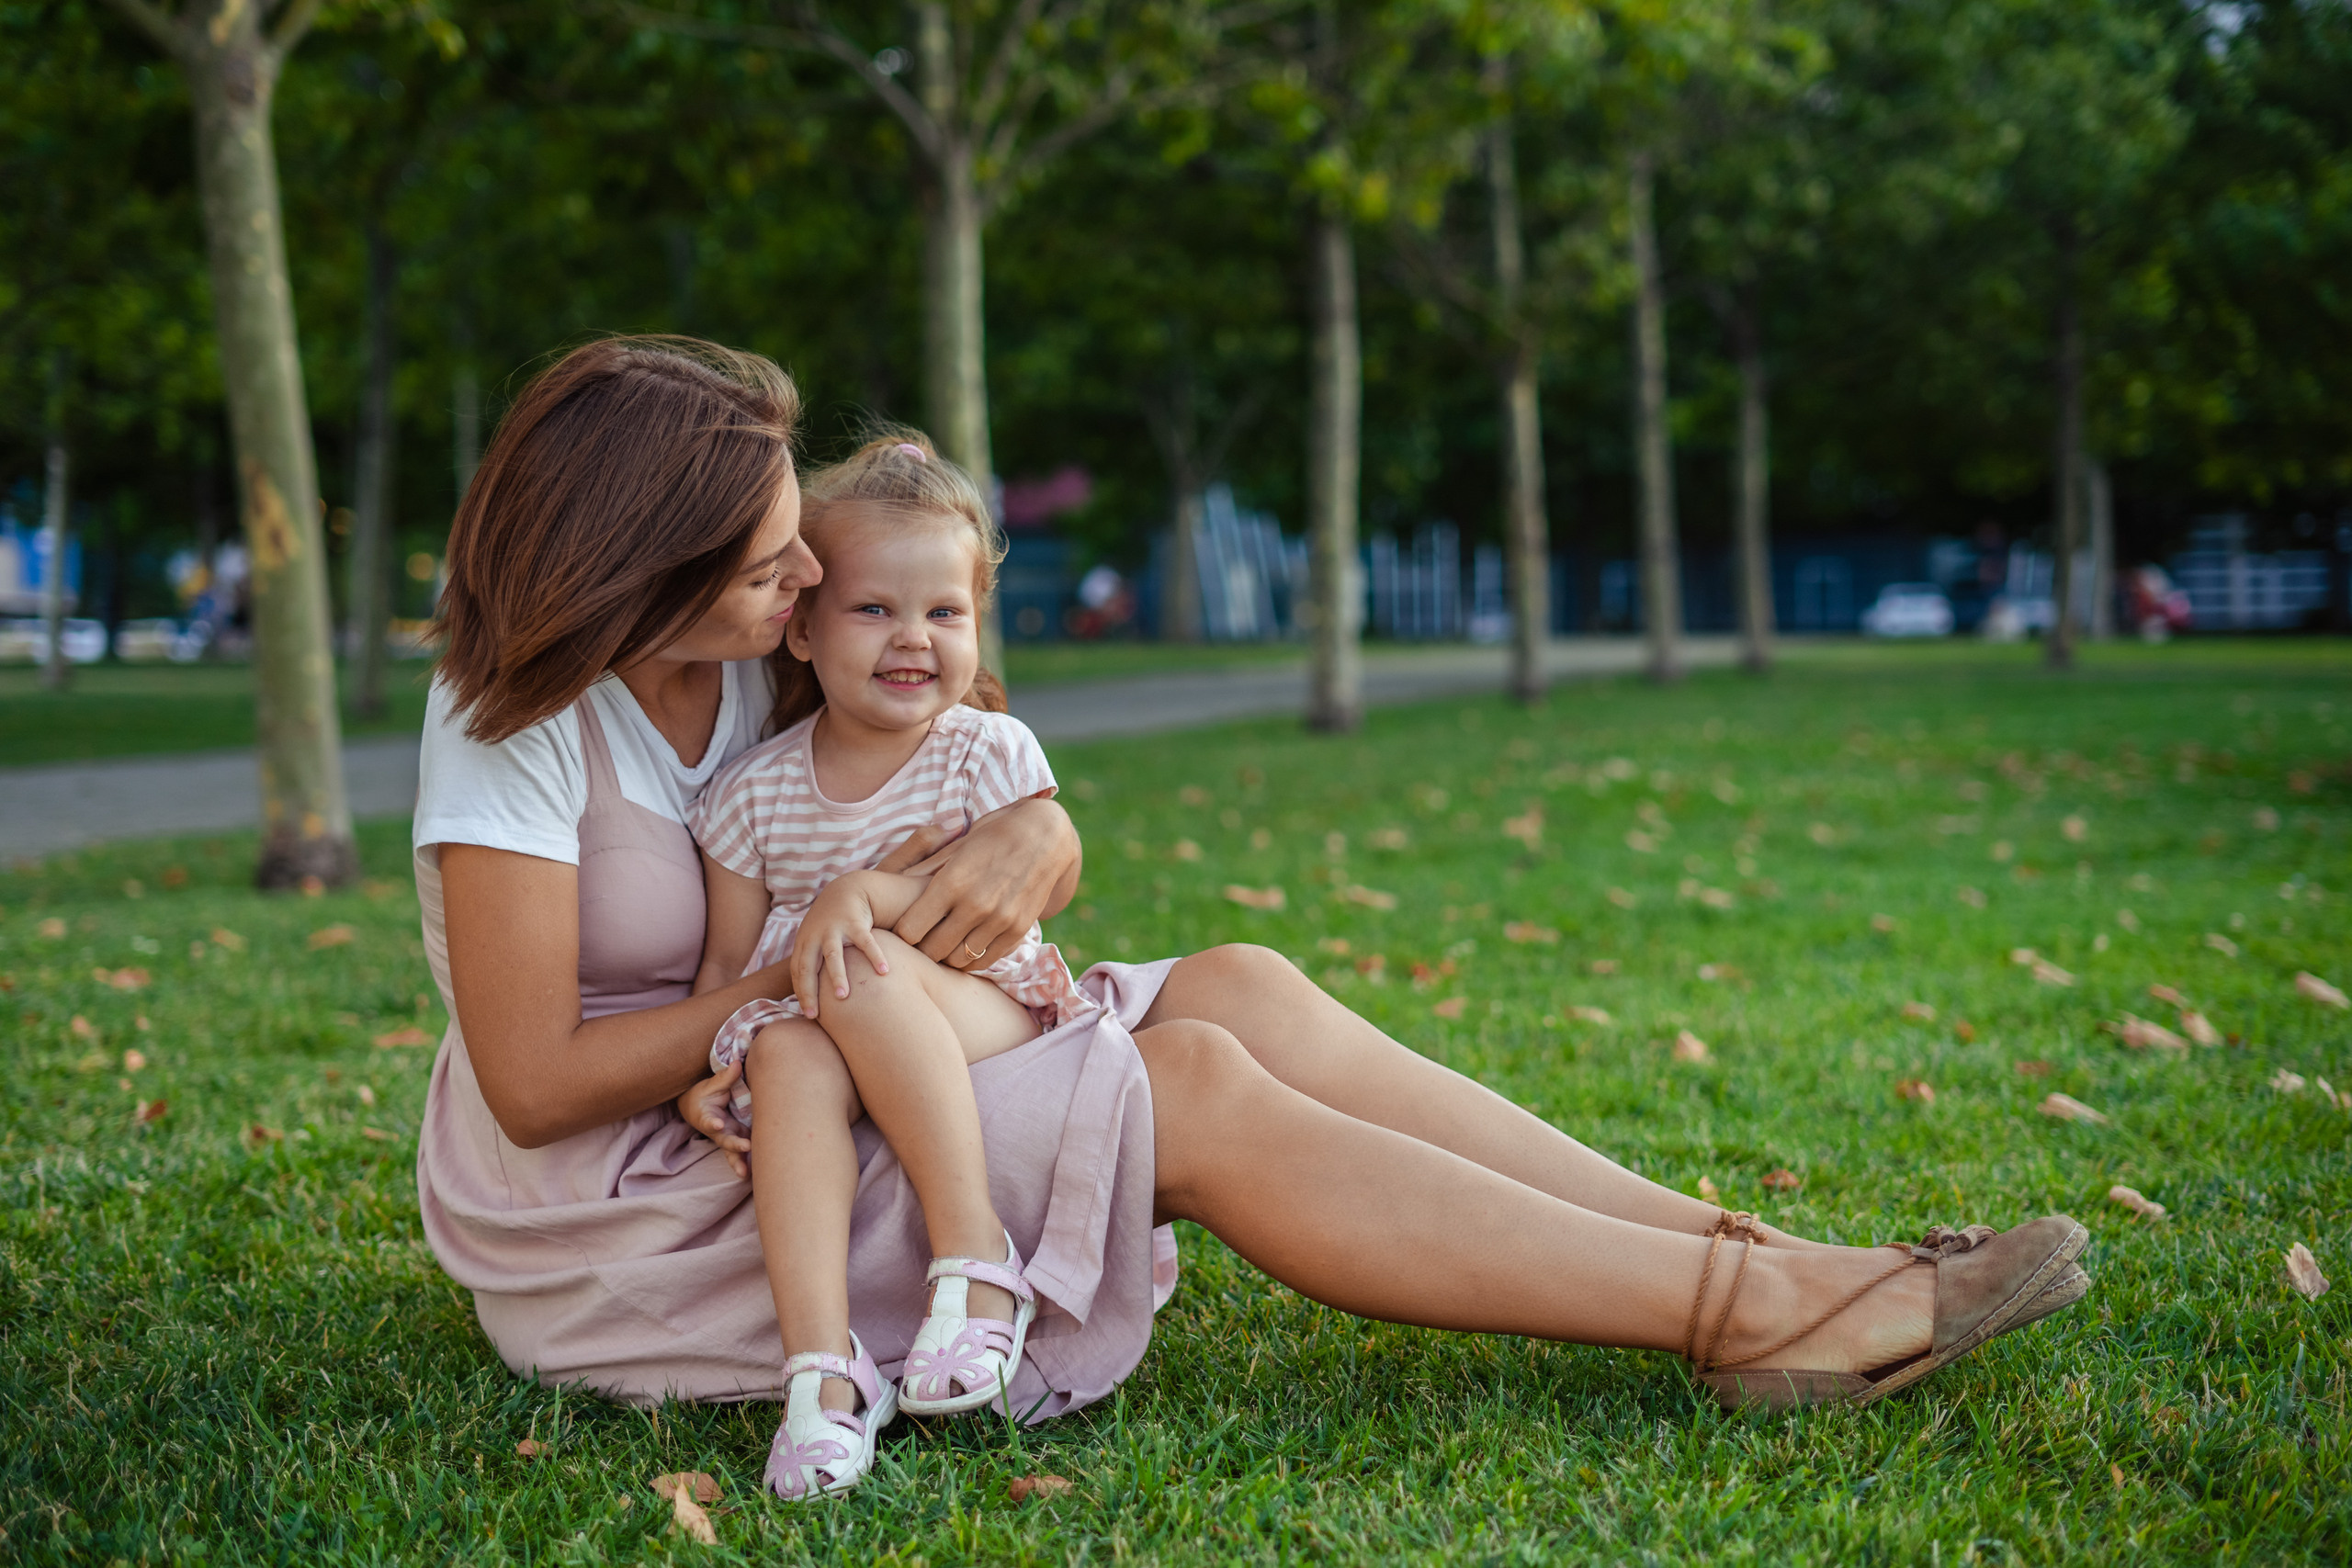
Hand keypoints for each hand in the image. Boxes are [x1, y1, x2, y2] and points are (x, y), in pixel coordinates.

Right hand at [675, 1060, 751, 1178]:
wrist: (697, 1107)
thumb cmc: (704, 1095)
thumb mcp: (711, 1085)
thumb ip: (725, 1077)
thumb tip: (737, 1063)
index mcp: (707, 1117)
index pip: (709, 1121)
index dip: (713, 1123)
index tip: (717, 1124)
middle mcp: (718, 1131)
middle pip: (725, 1141)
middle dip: (734, 1145)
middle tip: (745, 1147)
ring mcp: (728, 1136)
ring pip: (732, 1152)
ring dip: (739, 1162)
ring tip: (745, 1174)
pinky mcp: (738, 1137)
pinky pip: (743, 1151)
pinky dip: (749, 1159)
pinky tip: (759, 1169)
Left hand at [789, 873, 893, 1017]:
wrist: (845, 890)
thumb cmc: (829, 924)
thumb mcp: (815, 939)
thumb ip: (812, 962)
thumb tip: (811, 997)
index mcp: (804, 943)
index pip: (797, 972)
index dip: (801, 993)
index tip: (810, 1015)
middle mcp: (815, 936)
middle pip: (808, 966)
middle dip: (810, 990)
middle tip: (816, 1014)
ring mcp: (834, 928)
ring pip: (833, 955)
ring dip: (837, 976)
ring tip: (843, 996)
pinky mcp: (855, 922)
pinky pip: (865, 941)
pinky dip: (874, 955)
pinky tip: (884, 971)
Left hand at [889, 797, 1079, 969]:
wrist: (1044, 834)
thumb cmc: (992, 835)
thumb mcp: (956, 846)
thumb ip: (925, 870)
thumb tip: (893, 887)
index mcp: (952, 882)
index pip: (911, 930)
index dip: (903, 933)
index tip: (905, 928)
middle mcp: (974, 904)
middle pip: (932, 950)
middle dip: (922, 949)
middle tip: (922, 941)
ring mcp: (999, 920)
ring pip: (958, 959)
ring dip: (947, 956)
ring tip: (944, 943)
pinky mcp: (1018, 929)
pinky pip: (986, 959)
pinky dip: (972, 958)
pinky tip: (967, 945)